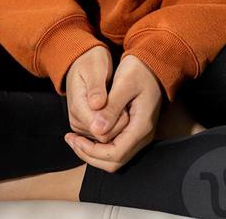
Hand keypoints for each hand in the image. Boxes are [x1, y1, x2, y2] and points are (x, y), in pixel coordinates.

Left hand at [64, 53, 163, 172]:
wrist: (153, 63)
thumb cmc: (139, 69)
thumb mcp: (124, 83)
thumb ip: (111, 107)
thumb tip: (97, 130)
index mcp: (141, 126)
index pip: (115, 154)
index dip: (92, 151)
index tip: (75, 139)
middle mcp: (143, 135)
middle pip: (114, 161)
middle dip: (90, 155)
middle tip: (72, 141)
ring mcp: (140, 134)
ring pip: (115, 157)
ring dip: (93, 152)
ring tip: (75, 139)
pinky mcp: (135, 130)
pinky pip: (117, 147)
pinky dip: (100, 146)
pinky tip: (87, 134)